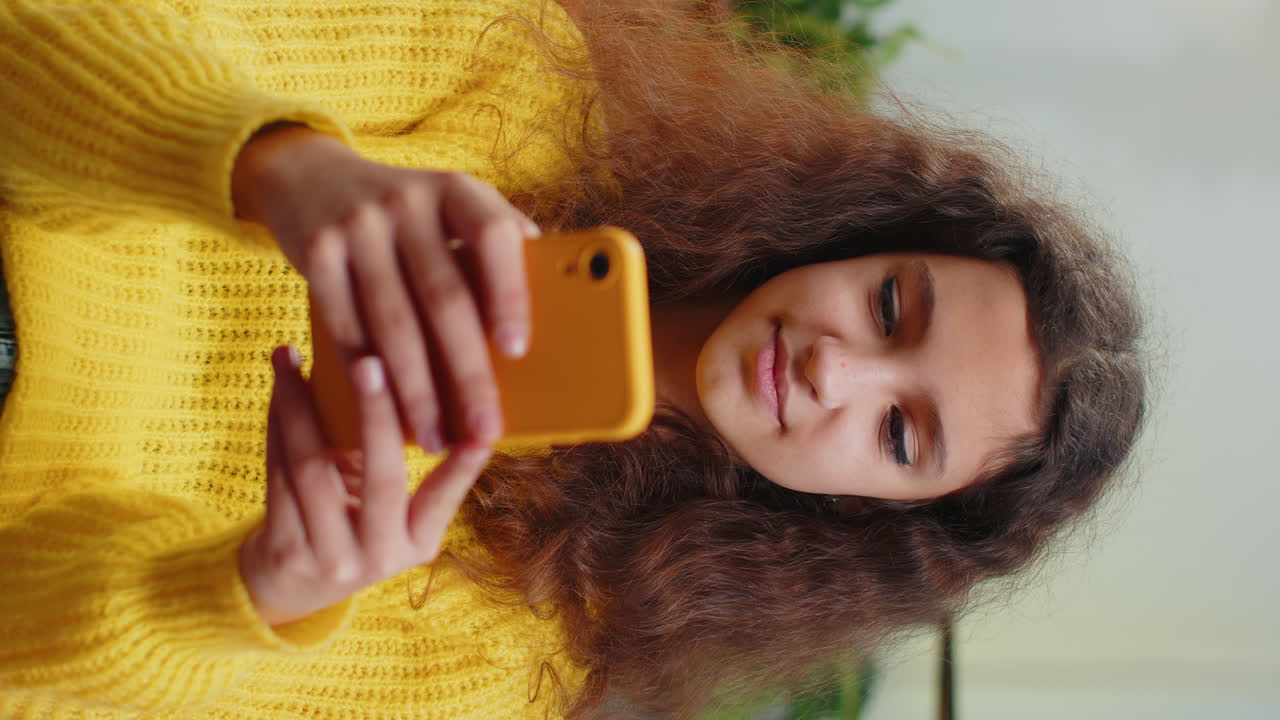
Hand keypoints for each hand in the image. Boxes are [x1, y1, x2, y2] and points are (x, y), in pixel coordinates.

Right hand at [232, 124, 537, 450]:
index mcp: (456, 190)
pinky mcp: (315, 252)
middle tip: (486, 427)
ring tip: (437, 438)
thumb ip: (494, 246)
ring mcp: (357, 225)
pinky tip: (385, 412)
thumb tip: (556, 314)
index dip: (509, 292)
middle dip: (468, 372)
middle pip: (444, 296)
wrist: (309, 176)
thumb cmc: (406, 212)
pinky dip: (368, 376)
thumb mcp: (451, 207)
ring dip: (417, 391)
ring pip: (393, 323)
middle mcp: (406, 200)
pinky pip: (345, 328)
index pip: (493, 235)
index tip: (519, 349)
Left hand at [239, 346, 493, 627]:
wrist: (291, 586)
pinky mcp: (286, 550)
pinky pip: (279, 475)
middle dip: (375, 414)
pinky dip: (278, 425)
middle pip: (382, 478)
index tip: (483, 429)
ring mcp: (332, 558)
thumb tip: (408, 380)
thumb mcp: (389, 512)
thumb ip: (397, 464)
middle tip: (369, 362)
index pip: (444, 497)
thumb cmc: (352, 526)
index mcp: (419, 542)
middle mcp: (381, 557)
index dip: (463, 465)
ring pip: (314, 469)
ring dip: (301, 406)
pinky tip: (280, 390)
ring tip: (293, 356)